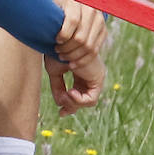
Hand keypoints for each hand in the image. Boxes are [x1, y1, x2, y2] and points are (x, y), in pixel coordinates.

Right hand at [47, 0, 107, 115]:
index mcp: (81, 72)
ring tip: (65, 95)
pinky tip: (70, 92)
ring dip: (74, 103)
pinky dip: (79, 100)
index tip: (61, 112)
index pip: (80, 94)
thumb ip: (58, 88)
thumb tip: (61, 105)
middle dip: (72, 107)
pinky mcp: (98, 78)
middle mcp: (90, 75)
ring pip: (89, 101)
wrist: (60, 42)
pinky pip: (91, 99)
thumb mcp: (55, 73)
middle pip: (84, 100)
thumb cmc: (56, 52)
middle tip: (62, 111)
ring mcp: (96, 77)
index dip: (70, 105)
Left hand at [51, 0, 106, 65]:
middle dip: (67, 48)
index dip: (63, 34)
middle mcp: (91, 9)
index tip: (55, 40)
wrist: (72, 8)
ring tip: (62, 56)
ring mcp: (100, 21)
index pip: (73, 20)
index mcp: (77, 1)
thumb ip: (46, 15)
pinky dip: (83, 60)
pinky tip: (72, 63)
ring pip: (89, 46)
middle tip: (57, 51)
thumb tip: (35, 24)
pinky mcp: (104, 31)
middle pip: (81, 37)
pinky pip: (95, 51)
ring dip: (74, 56)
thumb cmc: (56, 10)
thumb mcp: (51, 8)